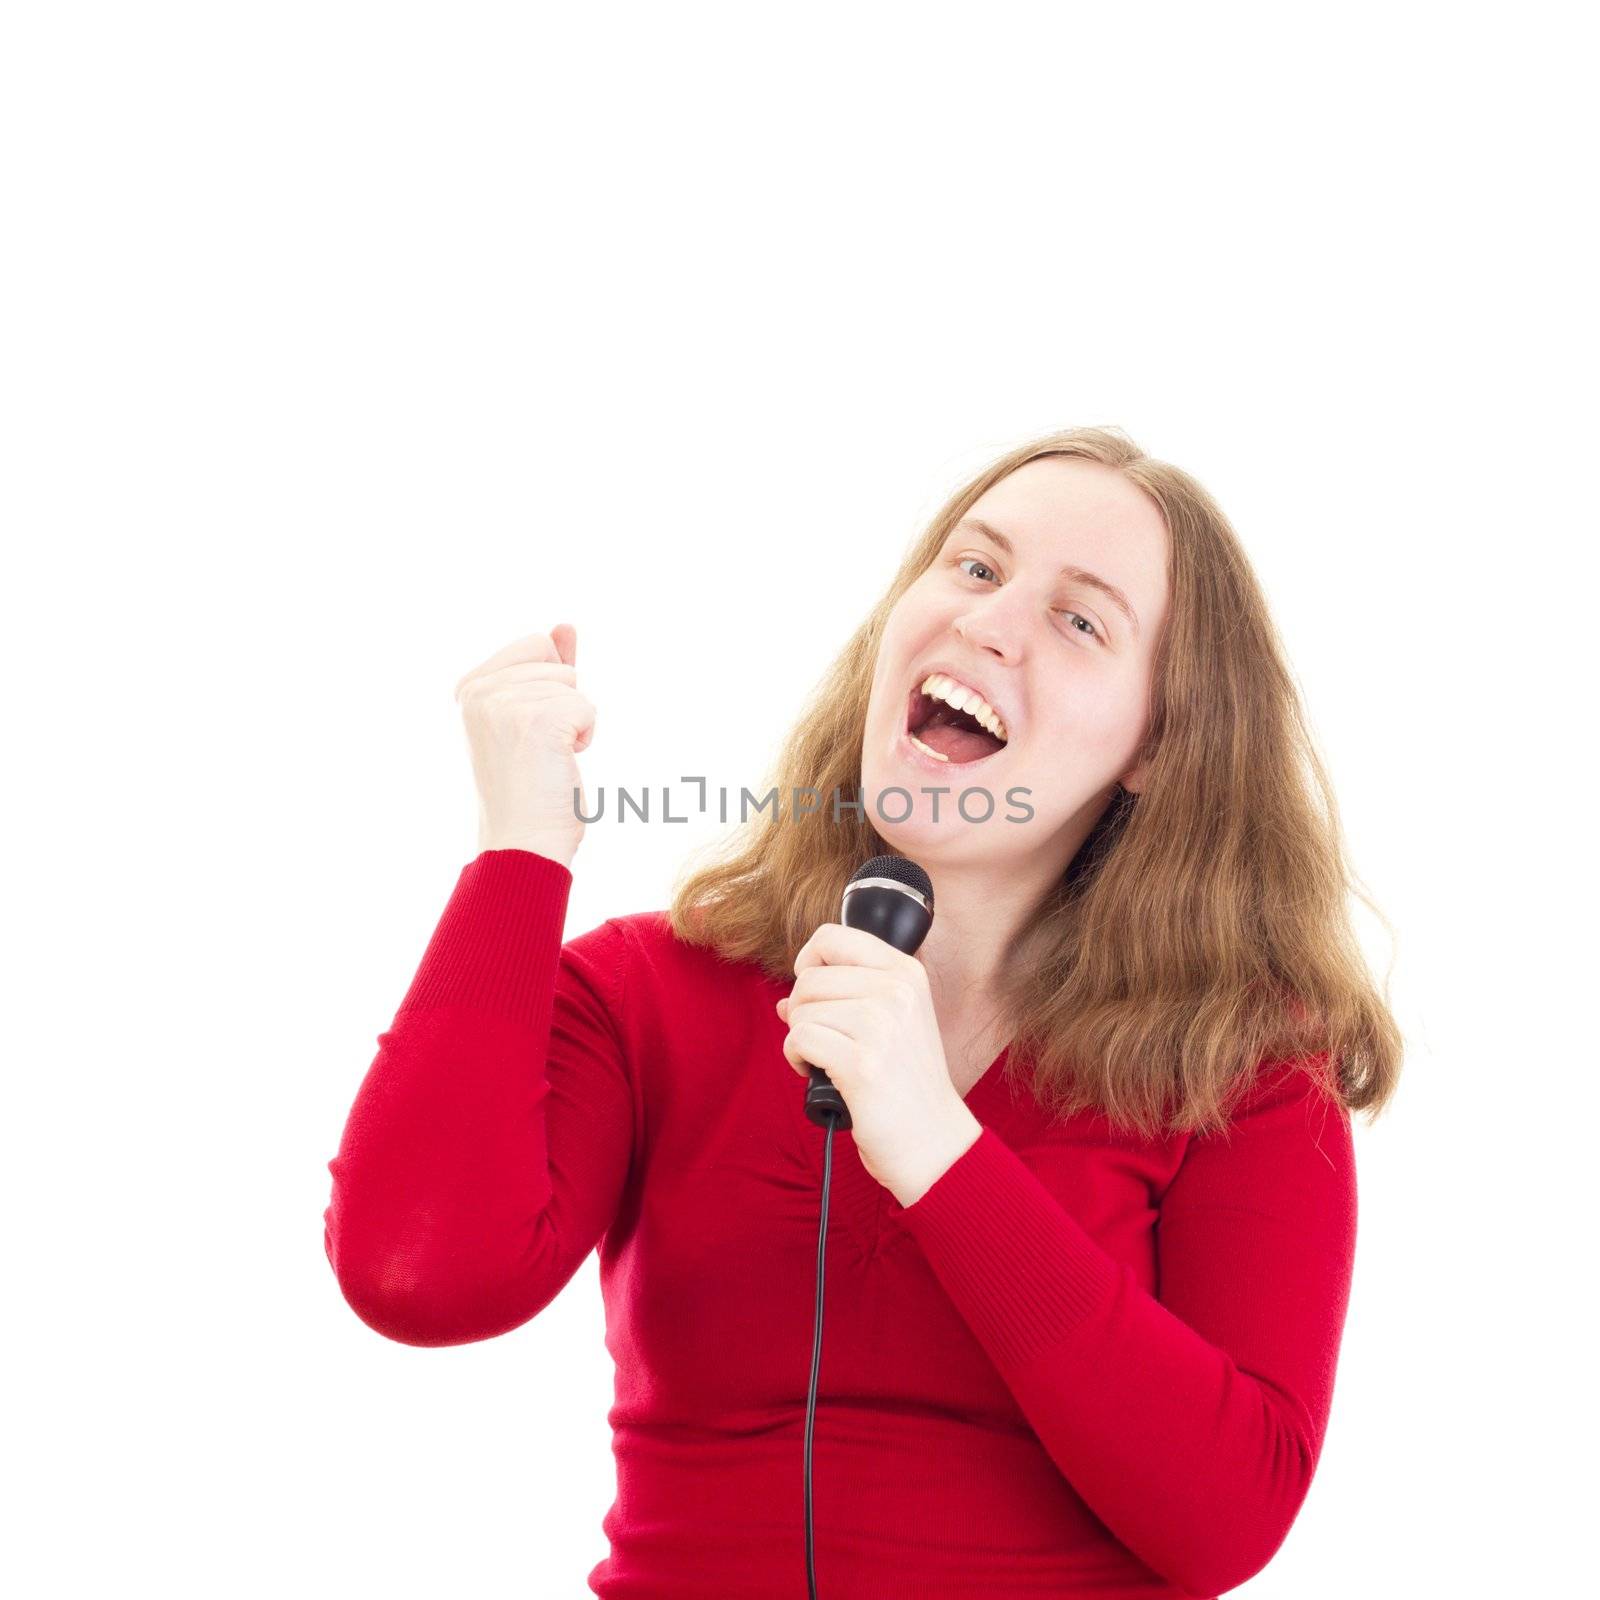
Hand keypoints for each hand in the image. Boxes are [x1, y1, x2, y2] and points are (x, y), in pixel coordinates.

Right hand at [454, 625, 596, 866]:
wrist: (524, 843)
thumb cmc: (530, 788)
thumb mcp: (532, 716)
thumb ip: (546, 667)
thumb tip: (565, 626)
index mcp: (470, 687)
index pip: (536, 645)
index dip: (550, 687)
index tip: (528, 731)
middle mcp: (479, 691)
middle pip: (556, 660)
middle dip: (563, 701)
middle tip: (538, 748)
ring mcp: (504, 703)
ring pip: (574, 685)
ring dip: (573, 723)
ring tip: (545, 759)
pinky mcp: (536, 719)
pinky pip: (586, 707)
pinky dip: (584, 736)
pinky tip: (559, 763)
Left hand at [776, 923, 981, 1204]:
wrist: (933, 1141)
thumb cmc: (907, 1085)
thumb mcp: (893, 1024)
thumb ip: (845, 998)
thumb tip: (785, 999)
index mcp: (906, 973)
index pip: (832, 936)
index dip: (809, 961)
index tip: (815, 991)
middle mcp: (897, 991)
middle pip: (809, 976)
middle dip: (803, 1009)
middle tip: (824, 1038)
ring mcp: (881, 1024)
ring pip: (801, 1008)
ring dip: (801, 1037)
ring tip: (826, 1060)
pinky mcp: (861, 1062)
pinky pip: (799, 1038)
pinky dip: (797, 1058)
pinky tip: (818, 1074)